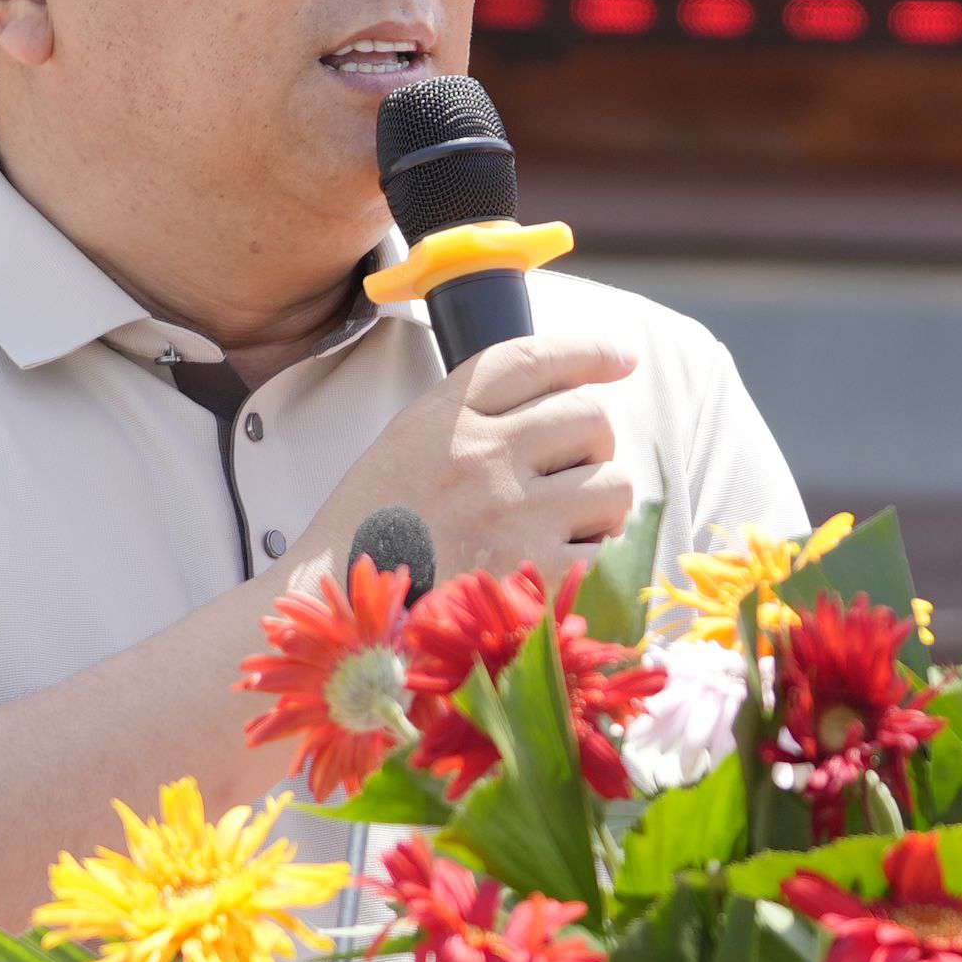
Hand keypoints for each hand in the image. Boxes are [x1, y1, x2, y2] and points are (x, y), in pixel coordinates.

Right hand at [302, 333, 641, 592]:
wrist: (340, 610)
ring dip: (602, 504)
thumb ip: (472, 414)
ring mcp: (511, 514)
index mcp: (445, 416)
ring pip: (614, 483)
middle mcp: (481, 455)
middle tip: (572, 472)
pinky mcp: (532, 574)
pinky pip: (607, 550)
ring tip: (565, 524)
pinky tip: (554, 566)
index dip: (590, 351)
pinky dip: (592, 560)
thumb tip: (564, 390)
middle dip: (595, 444)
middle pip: (591, 416)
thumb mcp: (407, 445)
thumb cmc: (376, 530)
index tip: (621, 357)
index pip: (535, 359)